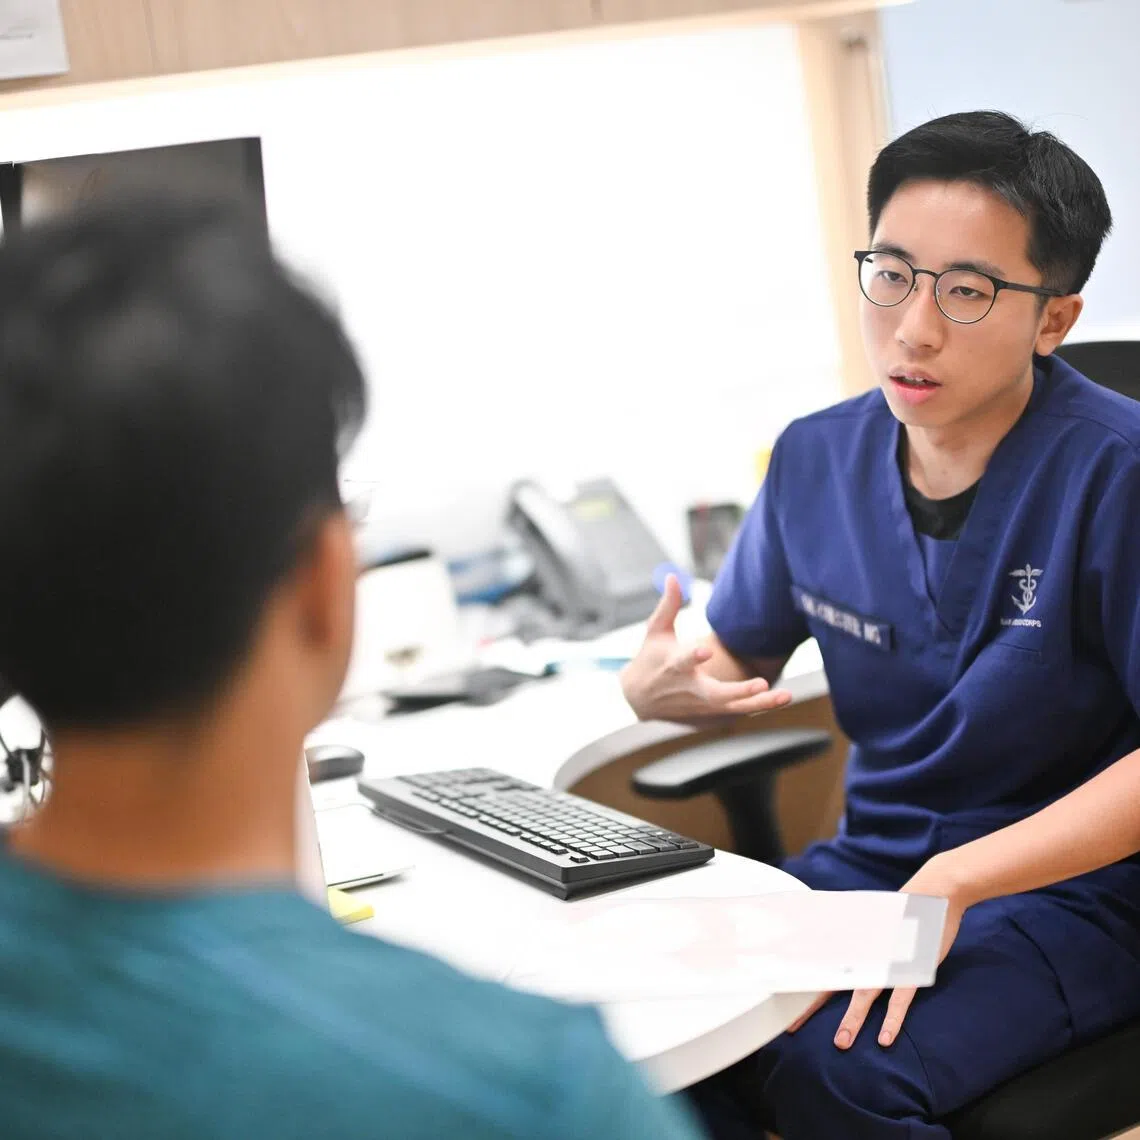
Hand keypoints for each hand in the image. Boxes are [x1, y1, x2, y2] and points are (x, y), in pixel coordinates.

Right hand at [619, 574, 790, 721]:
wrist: (638, 699)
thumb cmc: (650, 658)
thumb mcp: (655, 631)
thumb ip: (669, 605)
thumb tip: (672, 575)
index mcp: (673, 665)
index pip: (683, 661)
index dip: (693, 656)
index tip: (706, 650)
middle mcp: (689, 687)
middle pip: (714, 694)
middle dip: (738, 691)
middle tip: (761, 684)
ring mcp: (701, 703)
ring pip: (732, 707)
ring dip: (759, 703)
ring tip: (785, 695)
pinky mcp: (709, 713)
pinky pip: (737, 711)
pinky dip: (758, 707)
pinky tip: (781, 698)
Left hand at [785, 855, 968, 1048]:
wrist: (934, 894)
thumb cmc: (903, 912)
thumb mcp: (873, 922)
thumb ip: (857, 938)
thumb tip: (837, 947)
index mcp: (855, 941)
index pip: (822, 965)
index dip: (802, 983)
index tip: (785, 1000)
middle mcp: (865, 950)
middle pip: (834, 981)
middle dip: (811, 1006)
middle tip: (793, 1029)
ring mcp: (888, 959)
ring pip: (865, 994)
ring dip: (852, 1019)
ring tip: (841, 1043)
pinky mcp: (913, 966)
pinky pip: (900, 998)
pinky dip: (892, 1019)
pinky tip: (884, 1038)